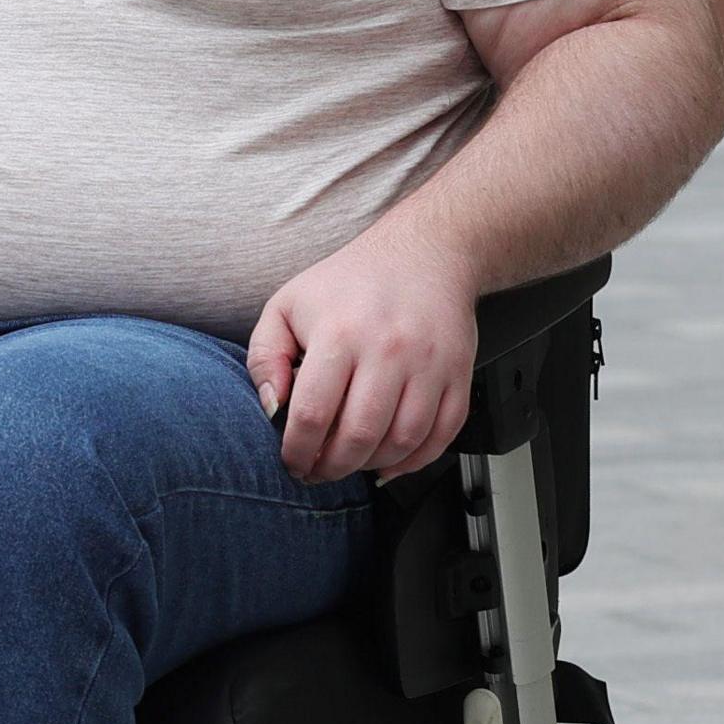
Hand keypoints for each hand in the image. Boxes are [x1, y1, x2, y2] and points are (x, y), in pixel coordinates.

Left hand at [245, 234, 476, 484]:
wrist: (425, 253)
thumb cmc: (351, 282)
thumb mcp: (287, 305)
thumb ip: (266, 357)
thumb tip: (271, 407)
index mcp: (339, 334)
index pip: (311, 415)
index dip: (297, 451)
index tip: (292, 461)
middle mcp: (388, 351)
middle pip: (358, 437)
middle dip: (331, 467)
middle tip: (318, 470)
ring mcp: (428, 365)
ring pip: (401, 442)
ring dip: (371, 466)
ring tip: (351, 462)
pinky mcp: (458, 374)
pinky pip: (442, 436)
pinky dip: (415, 460)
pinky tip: (391, 460)